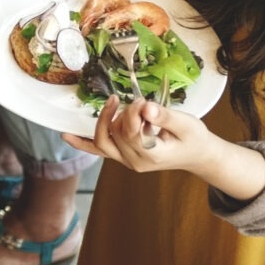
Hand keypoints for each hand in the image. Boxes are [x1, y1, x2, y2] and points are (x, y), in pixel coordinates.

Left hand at [61, 96, 217, 173]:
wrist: (197, 155)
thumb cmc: (194, 139)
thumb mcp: (186, 124)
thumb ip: (165, 116)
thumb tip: (145, 107)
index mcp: (152, 155)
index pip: (130, 130)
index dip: (133, 112)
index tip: (143, 102)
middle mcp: (135, 162)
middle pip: (117, 133)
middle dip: (125, 113)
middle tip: (139, 103)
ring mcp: (127, 162)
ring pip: (104, 140)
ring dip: (108, 120)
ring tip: (120, 106)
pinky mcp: (123, 157)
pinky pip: (98, 150)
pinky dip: (82, 143)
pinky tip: (66, 136)